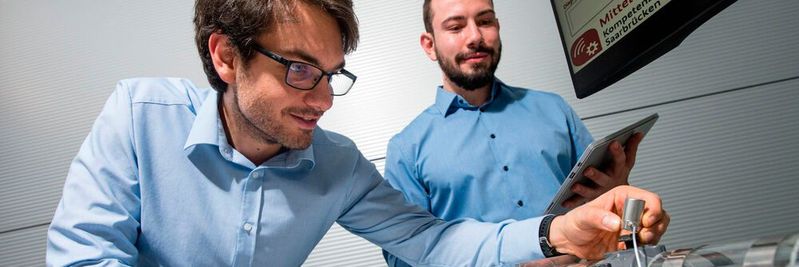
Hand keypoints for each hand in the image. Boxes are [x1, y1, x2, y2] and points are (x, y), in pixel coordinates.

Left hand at [547, 185, 669, 259]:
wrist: (570, 242)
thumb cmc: (574, 223)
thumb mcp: (582, 217)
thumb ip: (598, 217)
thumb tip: (616, 222)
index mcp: (621, 197)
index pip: (648, 198)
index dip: (652, 210)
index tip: (645, 222)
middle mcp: (630, 209)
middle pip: (657, 213)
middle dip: (655, 226)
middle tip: (642, 235)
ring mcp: (633, 224)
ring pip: (657, 227)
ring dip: (652, 236)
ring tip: (637, 241)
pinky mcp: (632, 239)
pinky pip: (649, 241)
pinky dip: (646, 245)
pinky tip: (632, 246)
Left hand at [563, 133, 643, 207]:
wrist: (620, 199)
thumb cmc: (619, 174)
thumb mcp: (627, 161)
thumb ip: (631, 146)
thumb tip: (638, 132)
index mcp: (620, 170)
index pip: (621, 160)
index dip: (618, 152)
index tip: (613, 142)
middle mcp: (610, 182)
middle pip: (604, 178)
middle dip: (596, 174)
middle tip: (588, 170)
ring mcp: (600, 192)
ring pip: (591, 191)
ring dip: (583, 189)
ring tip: (574, 185)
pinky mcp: (591, 199)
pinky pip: (580, 201)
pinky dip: (572, 202)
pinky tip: (564, 201)